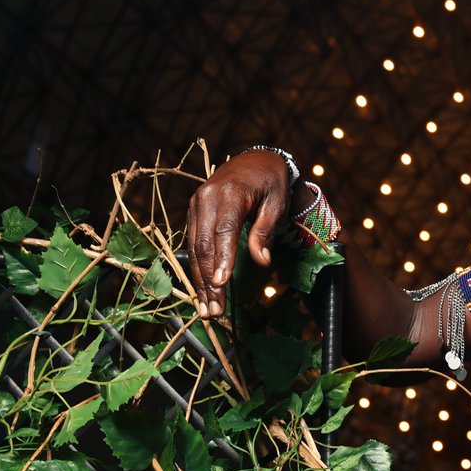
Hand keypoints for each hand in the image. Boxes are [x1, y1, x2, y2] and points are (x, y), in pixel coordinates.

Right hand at [185, 150, 292, 317]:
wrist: (255, 160)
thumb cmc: (270, 182)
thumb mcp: (277, 203)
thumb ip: (265, 231)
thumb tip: (262, 261)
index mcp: (228, 194)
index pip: (223, 231)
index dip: (222, 260)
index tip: (223, 284)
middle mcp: (205, 199)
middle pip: (204, 245)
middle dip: (209, 280)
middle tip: (215, 311)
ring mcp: (196, 206)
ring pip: (194, 248)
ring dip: (200, 281)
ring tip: (207, 309)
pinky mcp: (194, 213)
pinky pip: (193, 244)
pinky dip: (197, 268)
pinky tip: (203, 290)